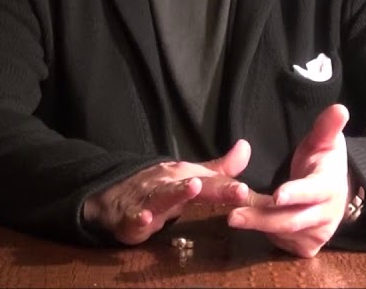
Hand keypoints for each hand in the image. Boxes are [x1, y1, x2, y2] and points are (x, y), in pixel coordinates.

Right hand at [83, 139, 254, 244]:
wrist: (115, 192)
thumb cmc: (160, 186)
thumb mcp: (190, 176)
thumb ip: (220, 169)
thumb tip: (246, 147)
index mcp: (186, 176)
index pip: (214, 181)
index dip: (232, 186)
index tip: (251, 190)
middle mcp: (169, 183)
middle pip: (194, 185)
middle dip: (216, 187)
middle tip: (239, 189)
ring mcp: (149, 199)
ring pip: (164, 194)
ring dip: (178, 191)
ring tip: (194, 187)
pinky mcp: (130, 217)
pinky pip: (134, 216)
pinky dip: (139, 217)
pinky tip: (145, 218)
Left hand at [226, 104, 350, 257]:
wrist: (336, 190)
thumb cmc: (323, 161)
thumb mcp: (325, 141)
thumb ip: (327, 126)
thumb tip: (340, 108)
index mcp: (330, 186)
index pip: (313, 192)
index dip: (295, 193)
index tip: (277, 195)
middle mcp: (327, 215)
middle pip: (292, 220)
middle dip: (262, 219)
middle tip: (232, 216)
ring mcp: (319, 233)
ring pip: (285, 233)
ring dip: (259, 226)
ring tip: (235, 216)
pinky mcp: (309, 246)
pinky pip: (284, 244)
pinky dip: (268, 236)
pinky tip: (254, 224)